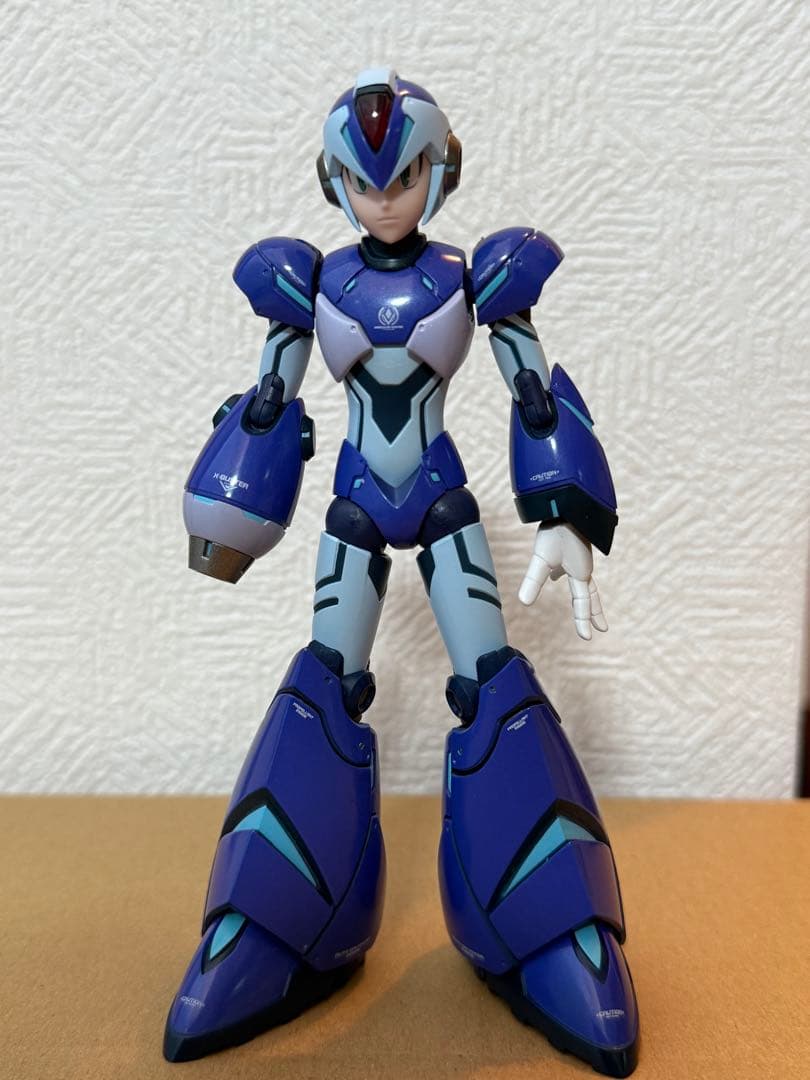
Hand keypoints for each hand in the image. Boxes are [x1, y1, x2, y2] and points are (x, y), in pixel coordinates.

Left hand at [518, 522, 607, 639]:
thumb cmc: (556, 531)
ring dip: (585, 595)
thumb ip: (534, 580)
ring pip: (585, 582)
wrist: (567, 505)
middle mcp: (583, 568)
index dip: (584, 621)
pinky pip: (575, 568)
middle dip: (594, 612)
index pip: (582, 603)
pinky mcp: (574, 549)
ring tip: (583, 606)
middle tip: (602, 628)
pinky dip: (570, 576)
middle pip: (591, 595)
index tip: (587, 637)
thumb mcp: (541, 558)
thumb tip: (524, 603)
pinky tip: (559, 573)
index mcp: (580, 573)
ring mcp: (579, 559)